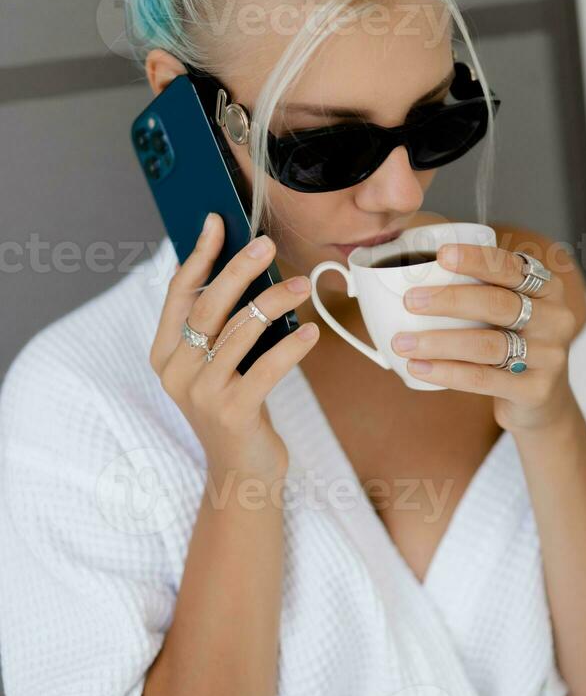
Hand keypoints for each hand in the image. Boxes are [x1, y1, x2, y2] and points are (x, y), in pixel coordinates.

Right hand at [149, 213, 319, 476]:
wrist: (241, 473)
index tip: (216, 221)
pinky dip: (292, 347)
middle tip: (266, 243)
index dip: (198, 255)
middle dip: (238, 269)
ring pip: (240, 332)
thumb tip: (247, 267)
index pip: (179, 293)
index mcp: (165, 353)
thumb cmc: (235, 406)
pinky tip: (310, 332)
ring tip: (301, 285)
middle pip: (208, 306)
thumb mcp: (218, 364)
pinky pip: (267, 368)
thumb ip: (221, 325)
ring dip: (275, 302)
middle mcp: (176, 372)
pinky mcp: (232, 413)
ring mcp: (201, 394)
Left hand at [390, 242, 579, 434]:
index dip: (476, 259)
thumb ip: (478, 288)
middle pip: (497, 304)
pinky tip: (418, 367)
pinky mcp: (536, 390)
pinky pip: (483, 378)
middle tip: (410, 301)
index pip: (510, 267)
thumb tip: (408, 270)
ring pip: (486, 344)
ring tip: (402, 342)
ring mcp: (549, 356)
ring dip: (438, 342)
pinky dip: (446, 373)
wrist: (540, 400)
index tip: (440, 255)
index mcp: (547, 287)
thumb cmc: (510, 341)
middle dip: (449, 300)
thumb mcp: (506, 311)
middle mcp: (554, 318)